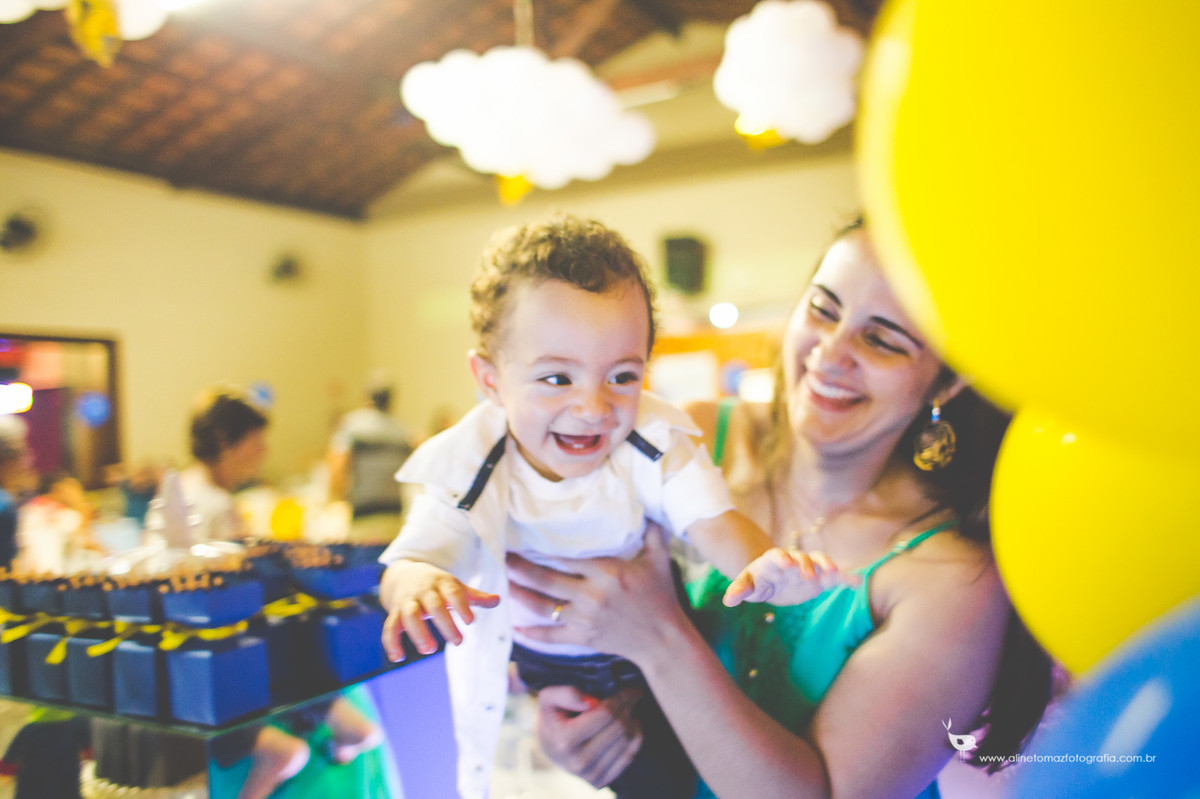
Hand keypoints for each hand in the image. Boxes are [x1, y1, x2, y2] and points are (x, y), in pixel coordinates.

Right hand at [380, 560, 499, 660]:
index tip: (471, 621)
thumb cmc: (438, 586)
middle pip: (434, 605)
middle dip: (445, 624)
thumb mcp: (456, 587)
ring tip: (430, 650)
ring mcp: (408, 602)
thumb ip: (475, 596)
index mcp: (442, 583)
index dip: (461, 605)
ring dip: (418, 633)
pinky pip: (390, 627)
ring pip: (410, 615)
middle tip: (459, 642)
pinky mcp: (394, 613)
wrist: (405, 575)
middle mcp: (424, 591)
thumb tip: (498, 600)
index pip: (453, 592)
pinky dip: (391, 642)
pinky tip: (397, 658)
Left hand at [506, 524, 686, 660]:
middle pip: (547, 580)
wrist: (663, 640)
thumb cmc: (661, 596)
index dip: (542, 549)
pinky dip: (531, 634)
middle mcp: (592, 595)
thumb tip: (646, 503)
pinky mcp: (582, 638)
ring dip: (519, 594)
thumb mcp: (660, 559)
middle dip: (520, 568)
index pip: (567, 558)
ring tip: (500, 582)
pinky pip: (551, 636)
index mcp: (608, 572)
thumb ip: (652, 531)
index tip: (523, 538)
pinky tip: (513, 628)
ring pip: (543, 606)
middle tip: (500, 556)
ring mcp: (585, 619)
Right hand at [535, 685, 643, 787]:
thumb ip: (565, 693)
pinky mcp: (599, 782)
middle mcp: (578, 762)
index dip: (621, 698)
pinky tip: (631, 725)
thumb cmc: (553, 716)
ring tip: (628, 709)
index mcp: (565, 741)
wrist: (550, 746)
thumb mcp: (549, 698)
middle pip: (619, 728)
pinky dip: (635, 737)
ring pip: (626, 741)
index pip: (606, 715)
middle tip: (631, 696)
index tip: (631, 689)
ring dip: (631, 721)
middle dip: (628, 708)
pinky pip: (629, 756)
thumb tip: (591, 702)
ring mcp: (590, 775)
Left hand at [723, 547, 857, 606]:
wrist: (772, 579)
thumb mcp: (747, 585)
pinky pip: (836, 577)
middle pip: (801, 558)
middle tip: (809, 574)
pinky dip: (846, 578)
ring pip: (820, 562)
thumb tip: (728, 600)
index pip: (777, 556)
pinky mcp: (821, 580)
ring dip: (828, 566)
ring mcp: (809, 569)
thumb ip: (739, 590)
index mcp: (773, 561)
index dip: (782, 558)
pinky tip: (857, 583)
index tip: (786, 562)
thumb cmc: (757, 581)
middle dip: (806, 564)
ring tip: (836, 574)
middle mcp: (794, 561)